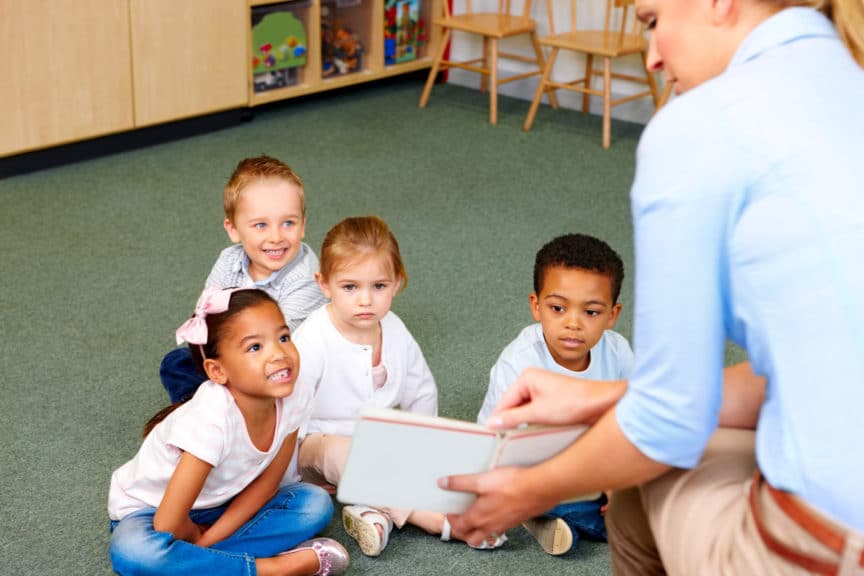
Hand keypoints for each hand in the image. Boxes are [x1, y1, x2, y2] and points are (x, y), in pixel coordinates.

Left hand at [439, 466, 556, 546]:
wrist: (540, 488)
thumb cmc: (512, 485)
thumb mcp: (481, 481)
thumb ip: (460, 483)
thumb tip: (442, 482)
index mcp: (479, 517)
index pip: (459, 526)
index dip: (451, 519)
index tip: (449, 510)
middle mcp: (490, 525)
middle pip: (472, 538)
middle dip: (464, 531)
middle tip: (461, 518)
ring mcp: (504, 525)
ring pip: (487, 535)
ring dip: (479, 529)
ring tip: (477, 515)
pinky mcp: (514, 521)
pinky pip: (499, 528)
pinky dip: (493, 524)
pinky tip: (496, 510)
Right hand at [488, 368, 624, 429]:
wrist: (603, 404)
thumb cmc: (576, 401)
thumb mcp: (539, 413)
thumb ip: (513, 418)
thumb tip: (493, 423)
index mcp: (527, 378)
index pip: (504, 402)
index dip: (497, 420)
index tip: (490, 436)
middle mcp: (533, 383)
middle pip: (512, 408)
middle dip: (510, 424)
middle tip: (503, 442)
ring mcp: (542, 393)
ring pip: (523, 413)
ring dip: (522, 426)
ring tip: (518, 440)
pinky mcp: (551, 403)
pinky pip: (534, 416)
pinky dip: (532, 426)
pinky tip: (532, 436)